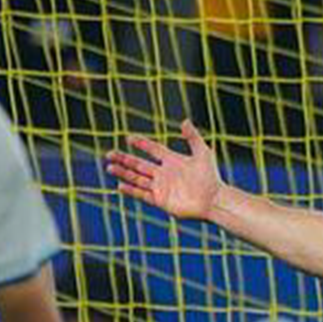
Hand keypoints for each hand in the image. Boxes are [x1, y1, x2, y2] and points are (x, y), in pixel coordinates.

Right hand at [107, 120, 222, 219]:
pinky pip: (143, 194)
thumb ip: (193, 137)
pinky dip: (131, 190)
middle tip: (108, 154)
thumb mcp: (203, 153)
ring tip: (109, 167)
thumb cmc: (211, 177)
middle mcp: (165, 174)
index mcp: (173, 161)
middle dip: (124, 159)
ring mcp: (162, 187)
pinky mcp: (161, 200)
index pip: (153, 149)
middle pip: (139, 165)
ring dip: (123, 173)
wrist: (214, 200)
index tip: (129, 138)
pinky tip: (120, 186)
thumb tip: (185, 120)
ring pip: (137, 179)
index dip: (142, 144)